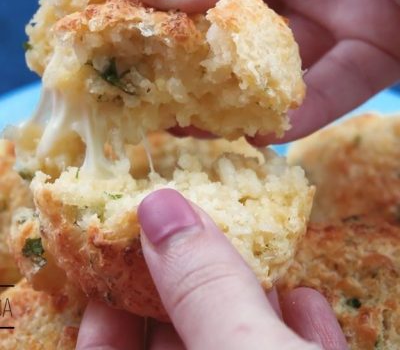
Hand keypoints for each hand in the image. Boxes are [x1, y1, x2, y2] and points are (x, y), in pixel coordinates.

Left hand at [76, 189, 346, 348]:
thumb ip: (204, 289)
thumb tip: (160, 209)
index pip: (106, 346)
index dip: (106, 295)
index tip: (120, 240)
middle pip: (176, 335)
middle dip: (186, 283)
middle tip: (186, 230)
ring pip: (235, 344)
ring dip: (243, 299)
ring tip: (246, 248)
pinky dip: (295, 331)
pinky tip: (303, 298)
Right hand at [127, 0, 399, 143]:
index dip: (156, 1)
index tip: (118, 37)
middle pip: (232, 23)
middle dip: (191, 62)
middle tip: (147, 97)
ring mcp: (339, 8)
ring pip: (277, 63)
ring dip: (238, 98)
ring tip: (190, 128)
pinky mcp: (378, 46)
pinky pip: (332, 86)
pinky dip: (298, 112)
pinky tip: (259, 133)